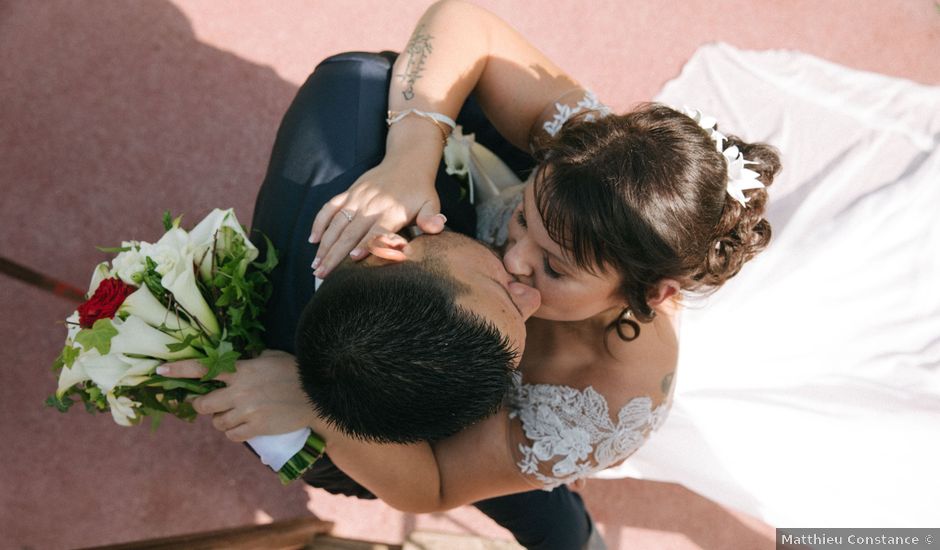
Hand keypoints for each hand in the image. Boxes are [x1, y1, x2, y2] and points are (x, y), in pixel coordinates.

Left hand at [157, 350, 312, 441]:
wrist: (316, 395)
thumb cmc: (294, 371)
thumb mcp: (270, 357)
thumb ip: (250, 359)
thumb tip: (238, 360)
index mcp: (241, 370)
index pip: (203, 370)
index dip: (179, 370)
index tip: (160, 372)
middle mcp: (239, 392)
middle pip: (202, 405)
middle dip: (200, 405)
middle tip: (206, 403)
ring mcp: (247, 412)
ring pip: (217, 422)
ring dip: (220, 419)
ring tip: (233, 414)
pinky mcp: (256, 428)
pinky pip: (232, 435)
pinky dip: (233, 432)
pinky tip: (243, 425)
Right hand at [309, 157, 445, 277]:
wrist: (407, 161)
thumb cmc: (420, 190)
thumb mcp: (430, 203)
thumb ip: (431, 218)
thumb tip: (437, 227)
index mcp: (391, 211)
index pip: (376, 231)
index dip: (365, 245)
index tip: (353, 260)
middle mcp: (370, 205)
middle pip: (350, 232)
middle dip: (335, 255)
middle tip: (323, 275)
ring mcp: (357, 198)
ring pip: (336, 223)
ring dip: (324, 245)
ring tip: (316, 266)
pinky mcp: (349, 193)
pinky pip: (330, 207)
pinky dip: (320, 222)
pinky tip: (313, 239)